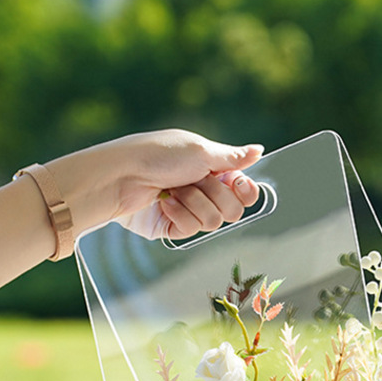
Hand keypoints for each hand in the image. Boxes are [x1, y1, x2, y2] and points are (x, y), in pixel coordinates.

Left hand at [46, 129, 263, 239]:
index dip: (246, 190)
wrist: (123, 176)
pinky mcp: (174, 227)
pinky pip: (193, 230)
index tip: (236, 182)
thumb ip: (233, 157)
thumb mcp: (200, 150)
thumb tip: (259, 150)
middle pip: (235, 209)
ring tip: (174, 190)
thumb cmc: (158, 155)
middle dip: (215, 195)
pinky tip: (164, 203)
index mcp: (213, 168)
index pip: (245, 189)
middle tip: (196, 180)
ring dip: (195, 202)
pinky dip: (179, 214)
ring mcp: (189, 210)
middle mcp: (204, 190)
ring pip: (215, 222)